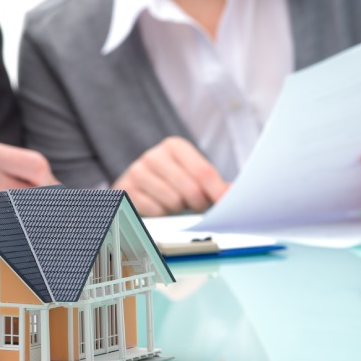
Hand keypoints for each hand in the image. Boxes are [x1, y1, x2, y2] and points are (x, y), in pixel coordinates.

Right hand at [112, 137, 228, 216]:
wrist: (134, 184)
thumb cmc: (168, 180)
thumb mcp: (190, 173)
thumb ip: (212, 182)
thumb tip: (232, 194)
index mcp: (174, 146)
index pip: (203, 171)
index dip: (217, 191)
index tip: (226, 205)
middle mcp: (154, 156)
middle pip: (190, 189)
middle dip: (199, 203)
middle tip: (198, 206)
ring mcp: (138, 172)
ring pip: (173, 201)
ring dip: (179, 209)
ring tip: (176, 203)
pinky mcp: (127, 190)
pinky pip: (156, 210)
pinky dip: (163, 214)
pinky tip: (160, 207)